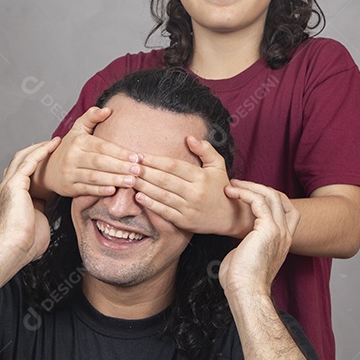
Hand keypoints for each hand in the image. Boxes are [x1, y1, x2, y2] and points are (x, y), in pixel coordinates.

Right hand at [0, 137, 61, 261]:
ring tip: (55, 142)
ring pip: (23, 157)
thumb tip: (51, 208)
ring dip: (40, 148)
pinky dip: (41, 152)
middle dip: (37, 151)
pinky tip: (52, 146)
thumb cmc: (25, 244)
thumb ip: (41, 211)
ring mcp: (9, 185)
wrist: (13, 249)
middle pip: (20, 161)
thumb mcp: (37, 221)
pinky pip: (29, 162)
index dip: (37, 165)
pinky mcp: (14, 185)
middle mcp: (7, 188)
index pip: (23, 174)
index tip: (52, 160)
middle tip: (54, 145)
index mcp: (12, 198)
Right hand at [39, 107, 141, 196]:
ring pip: (94, 177)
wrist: (47, 169)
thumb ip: (92, 117)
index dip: (119, 152)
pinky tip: (113, 191)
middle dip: (120, 167)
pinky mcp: (69, 188)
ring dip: (114, 179)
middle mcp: (72, 157)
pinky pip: (86, 189)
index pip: (102, 146)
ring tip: (131, 181)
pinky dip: (99, 191)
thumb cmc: (69, 148)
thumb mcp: (77, 129)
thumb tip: (108, 109)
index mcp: (78, 141)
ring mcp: (69, 173)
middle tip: (138, 171)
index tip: (136, 157)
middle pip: (99, 162)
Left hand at [132, 136, 254, 236]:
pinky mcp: (184, 222)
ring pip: (162, 196)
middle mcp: (195, 193)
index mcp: (201, 177)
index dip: (155, 161)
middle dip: (145, 172)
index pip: (174, 166)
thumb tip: (189, 138)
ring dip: (144, 187)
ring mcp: (189, 209)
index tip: (140, 156)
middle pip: (165, 180)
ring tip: (130, 179)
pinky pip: (164, 212)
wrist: (230, 217)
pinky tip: (139, 197)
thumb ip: (205, 150)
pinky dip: (150, 204)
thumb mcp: (218, 166)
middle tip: (130, 166)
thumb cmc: (221, 188)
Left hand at [217, 180, 297, 295]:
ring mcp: (279, 231)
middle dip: (258, 187)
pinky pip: (259, 202)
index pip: (286, 209)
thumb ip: (247, 243)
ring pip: (271, 196)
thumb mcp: (247, 256)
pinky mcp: (269, 230)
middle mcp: (285, 234)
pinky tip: (232, 193)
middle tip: (237, 184)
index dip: (268, 197)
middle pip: (280, 198)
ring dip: (250, 187)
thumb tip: (236, 240)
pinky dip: (245, 193)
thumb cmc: (242, 280)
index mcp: (282, 240)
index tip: (247, 193)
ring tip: (231, 185)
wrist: (246, 291)